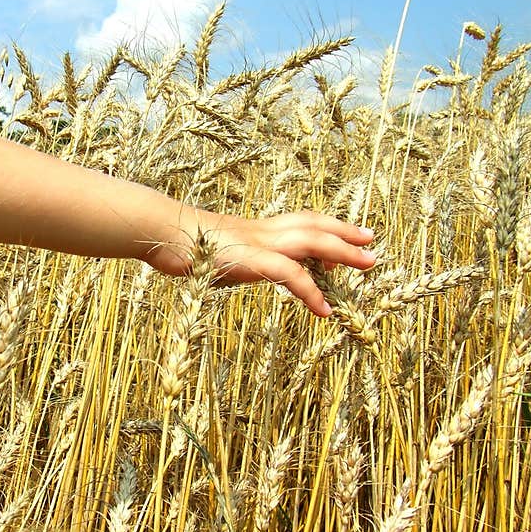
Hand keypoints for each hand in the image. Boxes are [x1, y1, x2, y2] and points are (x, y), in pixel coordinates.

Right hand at [144, 210, 375, 316]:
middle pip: (313, 225)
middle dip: (345, 233)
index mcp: (255, 230)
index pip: (300, 221)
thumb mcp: (214, 253)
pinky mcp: (249, 260)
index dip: (327, 225)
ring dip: (342, 252)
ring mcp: (257, 243)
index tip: (350, 233)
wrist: (158, 230)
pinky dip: (311, 291)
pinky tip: (325, 310)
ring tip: (368, 265)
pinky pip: (289, 274)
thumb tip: (238, 266)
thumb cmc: (177, 242)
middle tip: (372, 242)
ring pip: (311, 241)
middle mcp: (261, 231)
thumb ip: (233, 260)